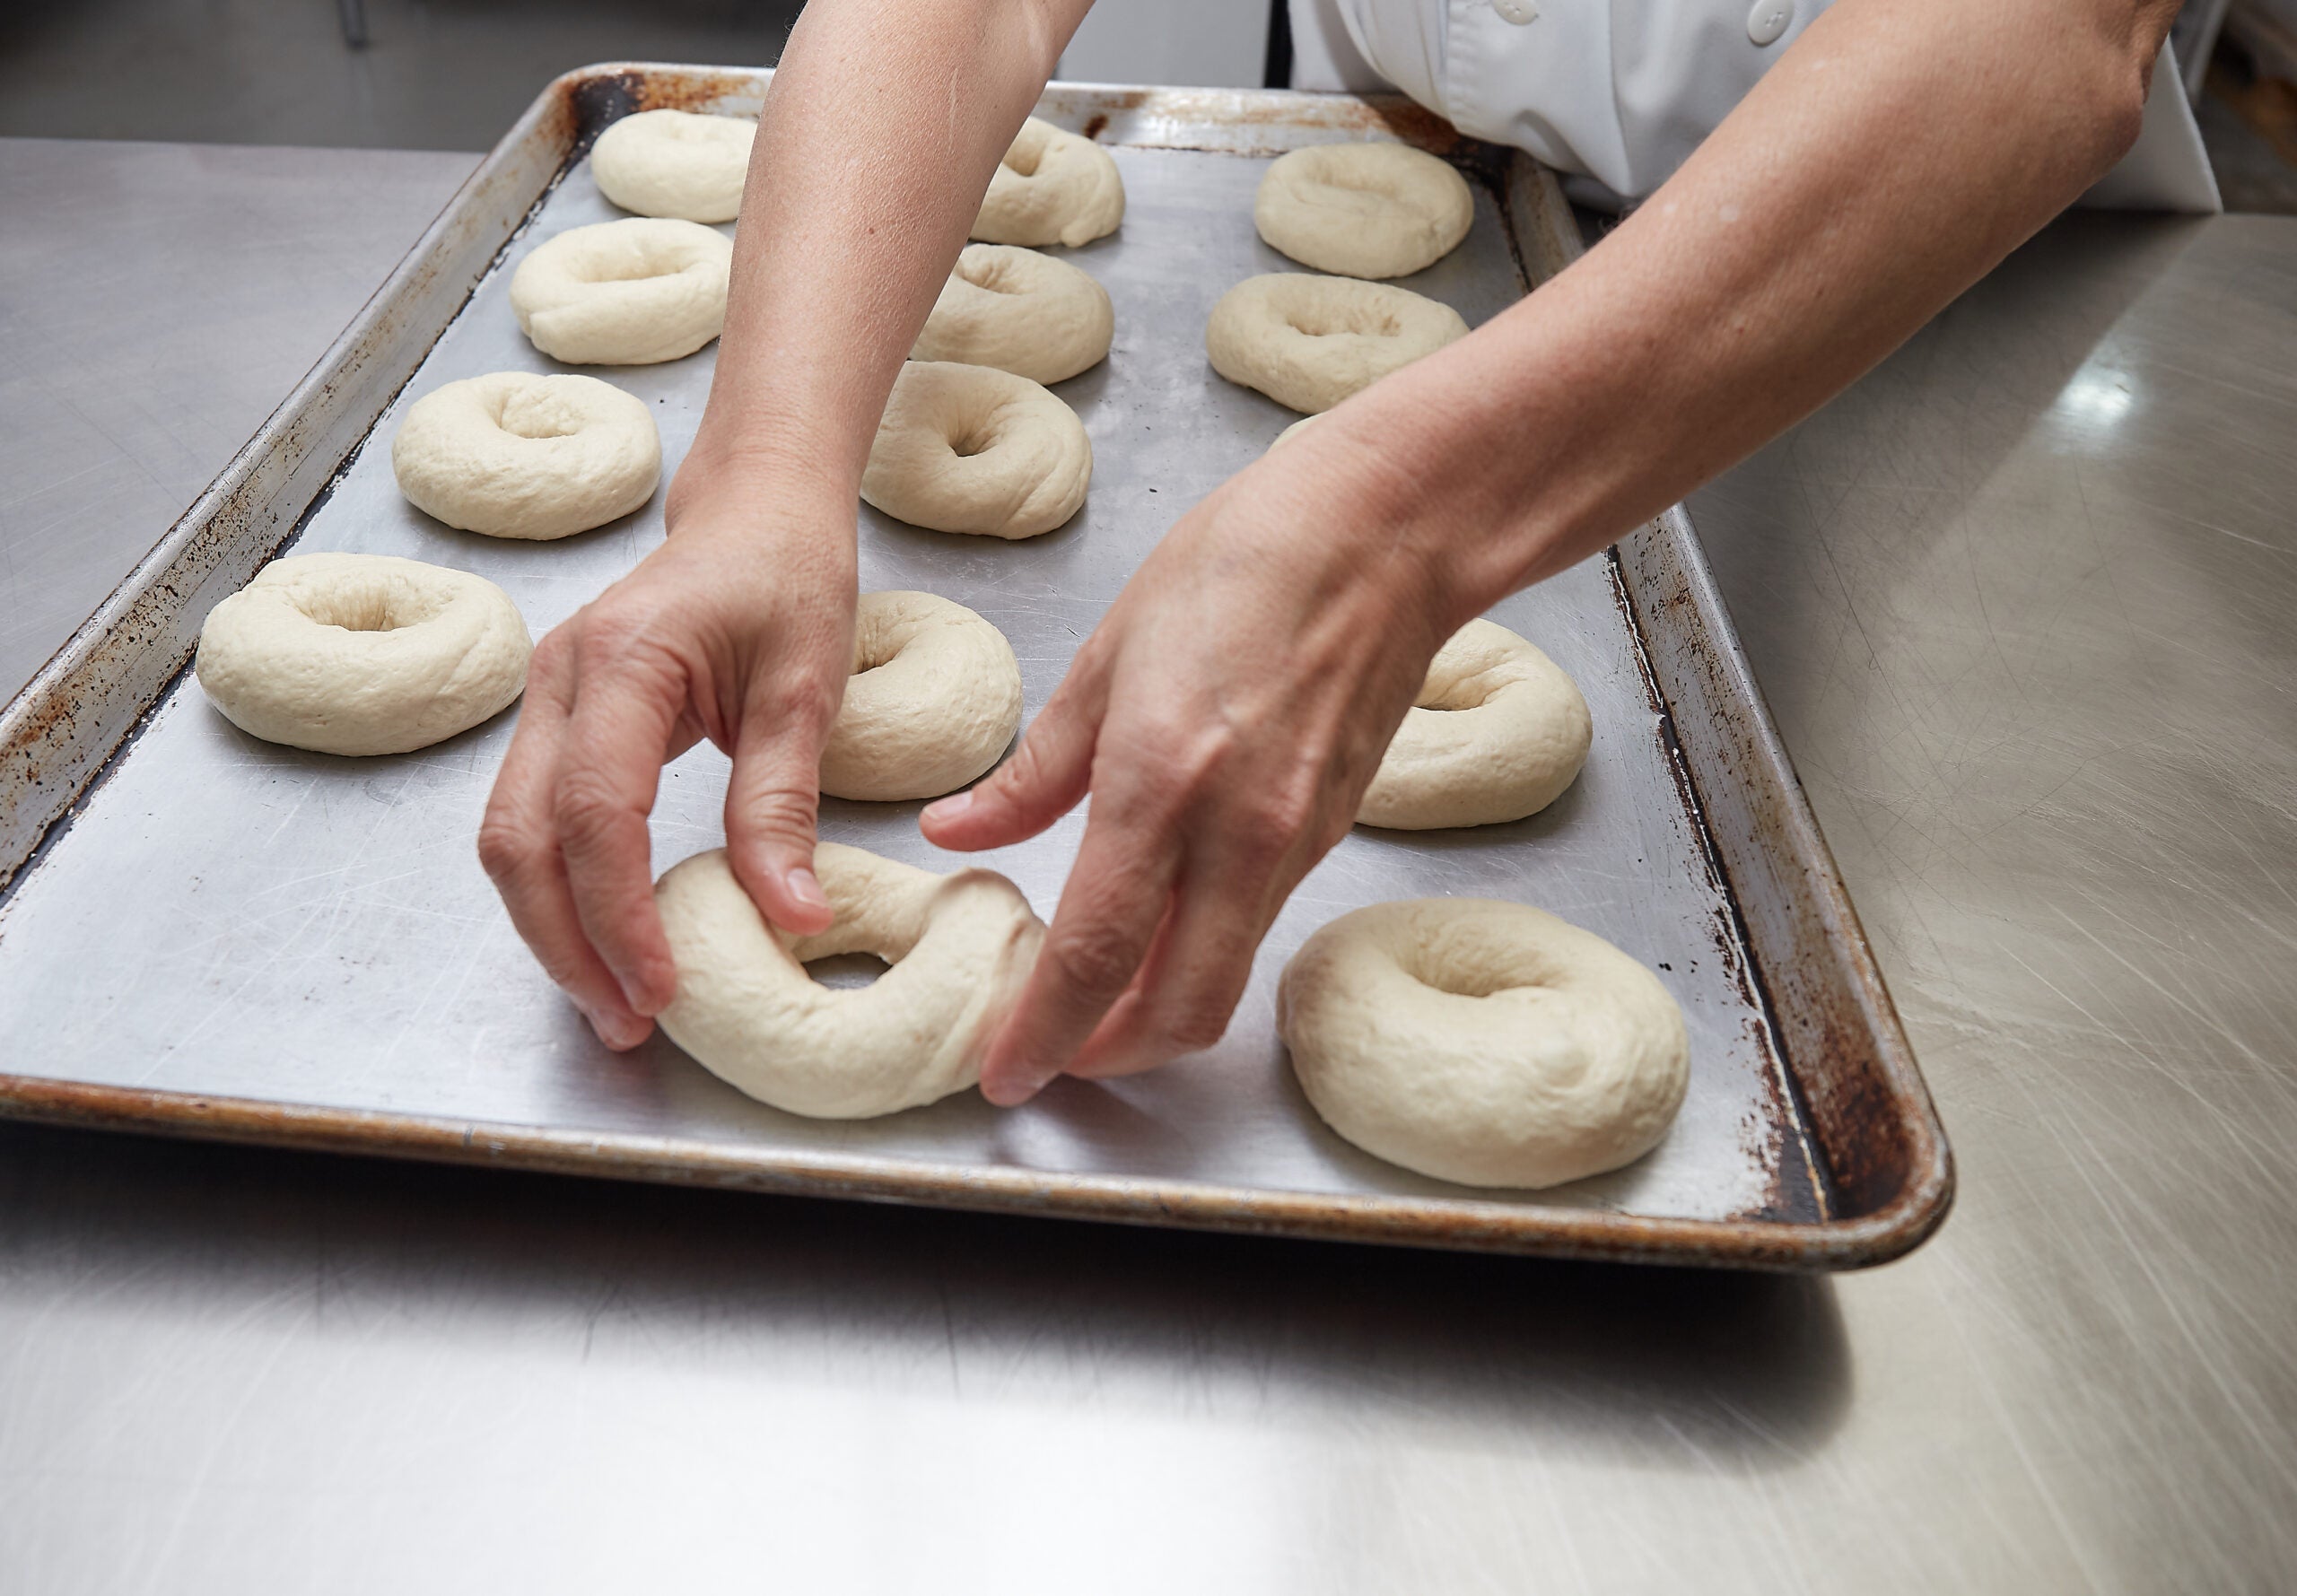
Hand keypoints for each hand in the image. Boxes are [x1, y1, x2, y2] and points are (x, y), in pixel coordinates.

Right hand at [478, 477, 855, 1050]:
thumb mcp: (807, 687)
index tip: (660, 988)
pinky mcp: (558, 721)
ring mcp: (547, 700)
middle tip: (629, 1023)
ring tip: (618, 1003)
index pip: (594, 816)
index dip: (618, 915)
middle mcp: (560, 681)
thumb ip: (784, 804)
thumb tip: (793, 916)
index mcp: (623, 662)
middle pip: (519, 840)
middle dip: (566, 943)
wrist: (756, 507)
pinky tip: (606, 940)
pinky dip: (559, 890)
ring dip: (553, 928)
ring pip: (509, 838)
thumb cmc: (787, 572)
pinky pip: (533, 821)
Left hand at [921, 434, 1464, 1103]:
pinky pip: (1255, 927)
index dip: (1042, 1035)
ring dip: (1154, 1010)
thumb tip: (960, 832)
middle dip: (1108, 1057)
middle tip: (1050, 1051)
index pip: (1093, 957)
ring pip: (1223, 979)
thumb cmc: (1239, 564)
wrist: (1384, 534)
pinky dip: (1199, 953)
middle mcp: (1237, 835)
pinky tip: (1158, 924)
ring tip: (1091, 993)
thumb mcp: (1104, 658)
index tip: (1003, 1074)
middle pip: (1178, 1012)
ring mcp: (1294, 844)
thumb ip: (1031, 772)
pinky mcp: (1330, 836)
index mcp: (1161, 784)